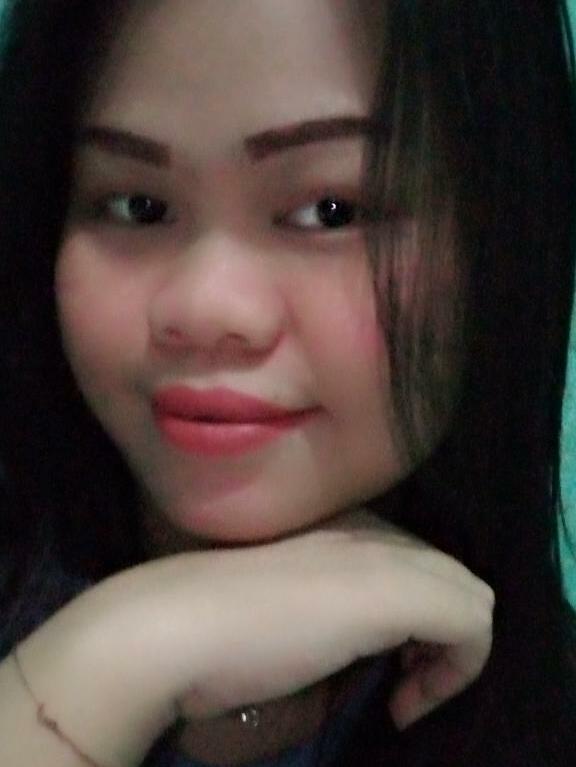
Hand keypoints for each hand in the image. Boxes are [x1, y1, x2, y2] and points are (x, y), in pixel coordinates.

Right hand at [107, 508, 493, 732]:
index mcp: (339, 528)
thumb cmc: (213, 628)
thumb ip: (327, 615)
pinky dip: (456, 670)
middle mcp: (369, 530)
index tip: (383, 667)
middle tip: (398, 680)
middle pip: (446, 574)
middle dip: (436, 634)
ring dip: (449, 653)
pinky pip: (473, 623)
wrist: (176, 623)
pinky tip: (405, 703)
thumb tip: (359, 654)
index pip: (412, 562)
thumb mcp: (284, 614)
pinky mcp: (399, 591)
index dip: (410, 618)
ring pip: (468, 594)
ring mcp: (384, 557)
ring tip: (405, 693)